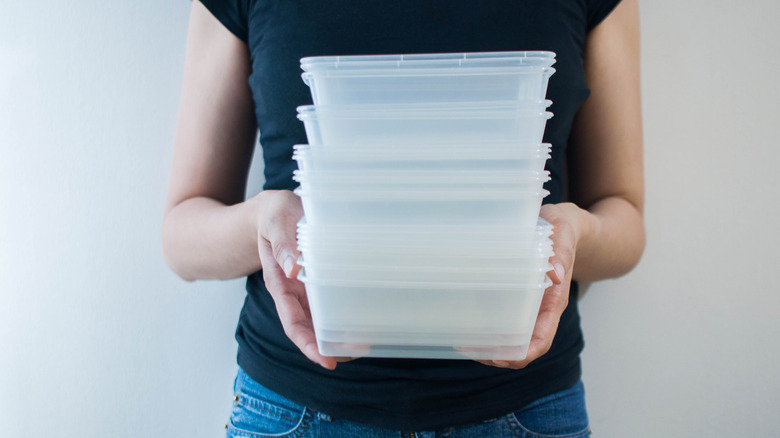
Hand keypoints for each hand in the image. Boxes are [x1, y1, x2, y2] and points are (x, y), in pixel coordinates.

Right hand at [255, 190, 351, 369]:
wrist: (275, 210)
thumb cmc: (274, 215)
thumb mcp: (276, 222)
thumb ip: (282, 243)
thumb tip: (292, 267)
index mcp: (279, 283)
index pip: (293, 323)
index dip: (309, 344)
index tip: (327, 360)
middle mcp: (293, 292)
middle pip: (310, 328)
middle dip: (330, 346)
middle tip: (356, 353)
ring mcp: (306, 288)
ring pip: (322, 319)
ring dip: (339, 333)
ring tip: (364, 344)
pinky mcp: (318, 280)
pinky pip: (331, 301)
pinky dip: (344, 312)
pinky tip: (362, 318)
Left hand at [478, 203, 584, 368]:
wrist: (564, 226)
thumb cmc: (563, 230)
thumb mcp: (563, 234)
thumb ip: (561, 251)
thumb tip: (556, 273)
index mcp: (554, 300)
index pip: (542, 339)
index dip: (522, 354)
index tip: (499, 358)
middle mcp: (542, 308)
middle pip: (523, 346)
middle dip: (498, 354)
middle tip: (469, 350)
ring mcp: (530, 305)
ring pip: (512, 337)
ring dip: (490, 345)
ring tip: (464, 343)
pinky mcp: (519, 296)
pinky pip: (505, 319)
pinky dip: (488, 327)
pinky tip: (468, 323)